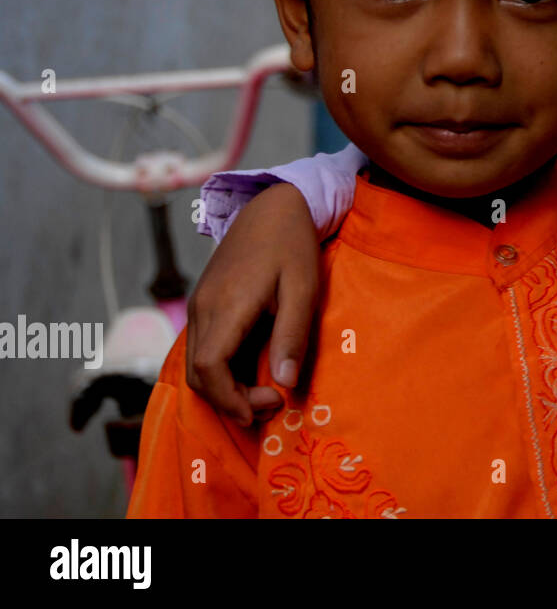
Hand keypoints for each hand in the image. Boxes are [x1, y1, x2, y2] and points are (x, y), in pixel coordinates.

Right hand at [185, 183, 320, 423]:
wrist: (272, 207)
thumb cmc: (292, 245)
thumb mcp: (303, 289)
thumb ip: (292, 335)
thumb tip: (284, 383)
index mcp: (226, 305)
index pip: (209, 368)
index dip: (230, 399)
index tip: (264, 408)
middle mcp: (202, 308)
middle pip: (197, 374)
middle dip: (230, 400)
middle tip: (273, 401)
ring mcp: (199, 305)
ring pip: (195, 364)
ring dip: (224, 387)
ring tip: (266, 390)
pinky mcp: (204, 303)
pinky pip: (202, 348)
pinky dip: (221, 370)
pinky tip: (253, 369)